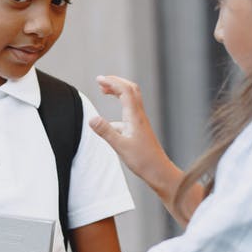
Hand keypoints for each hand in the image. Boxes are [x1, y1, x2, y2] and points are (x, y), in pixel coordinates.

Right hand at [88, 75, 179, 195]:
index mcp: (135, 117)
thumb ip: (105, 131)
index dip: (112, 82)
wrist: (159, 172)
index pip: (125, 91)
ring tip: (105, 91)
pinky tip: (110, 120)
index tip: (99, 80)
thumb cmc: (143, 161)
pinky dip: (120, 106)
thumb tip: (92, 118)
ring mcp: (140, 121)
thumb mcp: (120, 146)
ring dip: (118, 91)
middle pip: (130, 89)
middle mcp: (139, 116)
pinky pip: (130, 110)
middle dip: (115, 81)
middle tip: (101, 82)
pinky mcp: (140, 128)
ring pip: (131, 98)